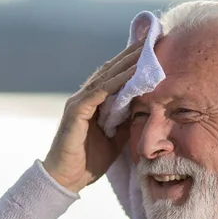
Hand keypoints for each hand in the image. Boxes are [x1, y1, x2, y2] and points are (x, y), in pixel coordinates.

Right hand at [43, 40, 143, 192]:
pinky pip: (99, 92)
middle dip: (130, 55)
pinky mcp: (76, 111)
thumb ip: (126, 120)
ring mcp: (79, 102)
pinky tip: (131, 73)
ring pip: (105, 77)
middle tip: (150, 40)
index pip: (113, 76)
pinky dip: (116, 81)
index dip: (130, 63)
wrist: (67, 178)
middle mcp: (85, 97)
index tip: (150, 50)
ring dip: (125, 63)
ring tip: (144, 51)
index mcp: (93, 102)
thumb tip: (147, 109)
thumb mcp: (116, 138)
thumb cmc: (89, 160)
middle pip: (110, 70)